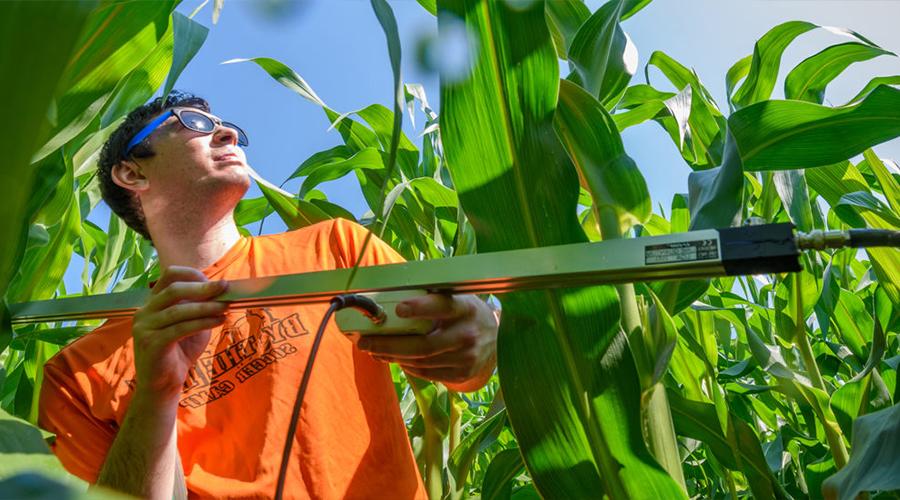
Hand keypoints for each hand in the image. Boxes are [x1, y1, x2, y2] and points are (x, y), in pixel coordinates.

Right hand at [131, 266, 228, 401]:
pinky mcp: (151, 343)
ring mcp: (144, 328)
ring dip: (206, 307)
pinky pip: (180, 328)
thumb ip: (201, 307)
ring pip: (178, 310)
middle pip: (173, 290)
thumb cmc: (180, 352)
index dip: (192, 274)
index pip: (168, 276)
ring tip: (226, 307)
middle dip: (202, 288)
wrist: (163, 385)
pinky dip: (203, 323)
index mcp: (152, 303)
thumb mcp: (193, 325)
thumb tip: (223, 289)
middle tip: (225, 288)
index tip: (214, 280)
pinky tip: (219, 321)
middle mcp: (144, 312)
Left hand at [356, 294, 497, 391]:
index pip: (443, 306)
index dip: (421, 308)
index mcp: (466, 308)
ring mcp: (466, 358)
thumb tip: (389, 295)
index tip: (399, 309)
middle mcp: (468, 334)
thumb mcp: (456, 298)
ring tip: (374, 350)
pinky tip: (396, 359)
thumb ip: (431, 297)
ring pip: (420, 362)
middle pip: (423, 345)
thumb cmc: (464, 313)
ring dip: (393, 357)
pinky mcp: (462, 374)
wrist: (495, 340)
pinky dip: (407, 366)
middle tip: (365, 342)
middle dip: (389, 344)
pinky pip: (426, 373)